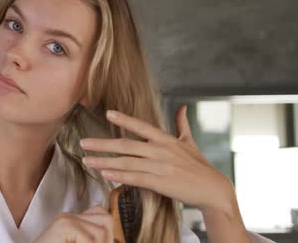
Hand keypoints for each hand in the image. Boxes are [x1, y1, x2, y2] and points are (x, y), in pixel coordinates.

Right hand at [33, 204, 114, 242]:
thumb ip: (89, 238)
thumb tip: (114, 239)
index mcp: (73, 220)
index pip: (102, 215)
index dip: (109, 233)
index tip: (107, 242)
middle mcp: (69, 216)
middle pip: (106, 219)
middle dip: (108, 238)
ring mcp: (65, 220)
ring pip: (100, 231)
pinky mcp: (63, 226)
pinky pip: (89, 239)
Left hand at [79, 106, 235, 214]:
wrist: (213, 189)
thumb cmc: (199, 166)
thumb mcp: (190, 142)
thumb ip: (182, 124)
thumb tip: (183, 107)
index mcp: (166, 139)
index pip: (141, 126)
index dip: (124, 119)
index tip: (108, 113)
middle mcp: (160, 150)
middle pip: (126, 145)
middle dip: (102, 144)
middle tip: (84, 143)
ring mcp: (160, 167)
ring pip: (126, 162)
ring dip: (104, 162)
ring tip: (87, 161)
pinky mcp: (160, 183)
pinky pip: (135, 179)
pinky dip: (119, 176)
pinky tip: (106, 175)